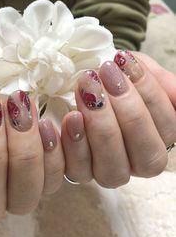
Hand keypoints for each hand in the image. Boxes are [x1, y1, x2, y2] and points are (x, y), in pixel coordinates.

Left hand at [61, 51, 175, 186]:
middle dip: (128, 111)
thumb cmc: (112, 81)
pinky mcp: (79, 173)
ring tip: (87, 92)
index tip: (124, 64)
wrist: (83, 87)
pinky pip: (79, 171)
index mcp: (158, 139)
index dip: (149, 95)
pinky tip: (72, 117)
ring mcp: (108, 171)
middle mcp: (136, 163)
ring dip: (101, 127)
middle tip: (106, 76)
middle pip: (146, 155)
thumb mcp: (138, 74)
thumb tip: (174, 94)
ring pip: (114, 170)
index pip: (168, 129)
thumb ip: (162, 84)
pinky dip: (75, 145)